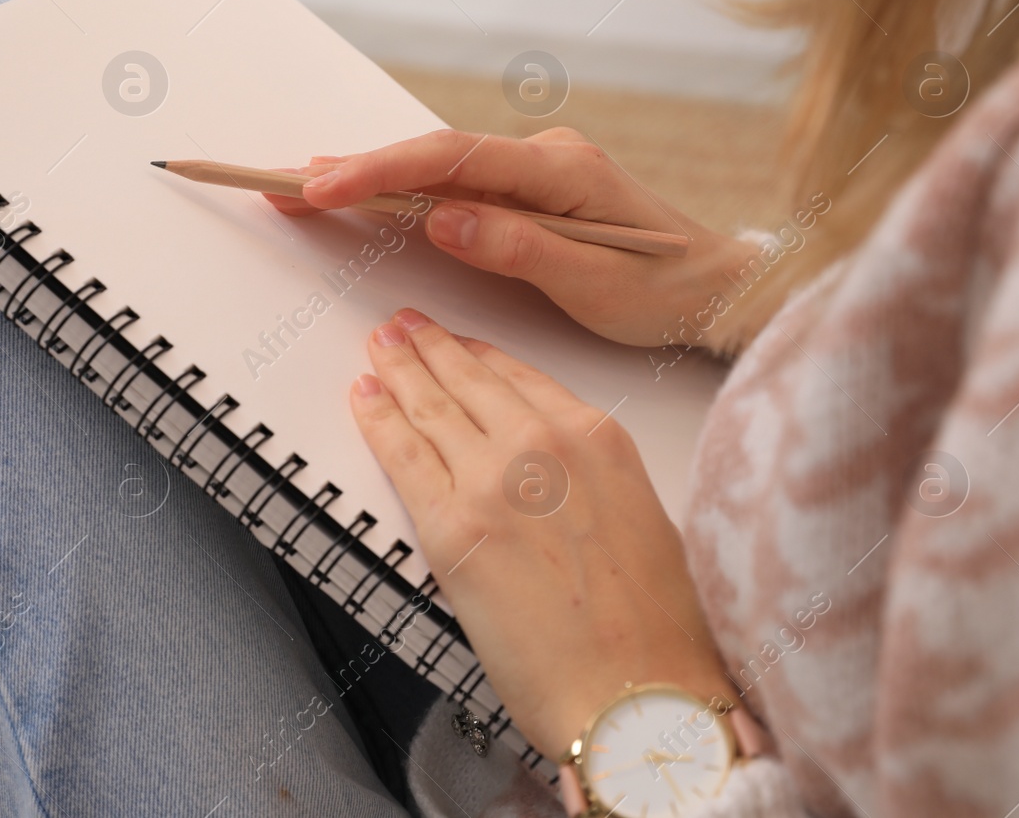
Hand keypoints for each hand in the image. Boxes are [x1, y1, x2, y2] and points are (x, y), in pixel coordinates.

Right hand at [269, 129, 757, 347]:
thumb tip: (440, 220)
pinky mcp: (528, 195)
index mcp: (558, 169)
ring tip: (303, 186)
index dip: (379, 172)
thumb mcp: (594, 281)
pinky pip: (454, 187)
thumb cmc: (666, 289)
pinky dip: (404, 193)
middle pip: (431, 157)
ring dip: (372, 178)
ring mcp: (533, 173)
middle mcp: (542, 157)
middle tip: (282, 181)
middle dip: (355, 169)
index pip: (449, 161)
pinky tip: (367, 196)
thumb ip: (517, 246)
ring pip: (437, 170)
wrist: (717, 289)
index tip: (322, 187)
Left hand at [349, 308, 735, 760]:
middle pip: (468, 380)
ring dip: (396, 370)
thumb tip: (551, 476)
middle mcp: (543, 444)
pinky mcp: (451, 527)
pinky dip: (377, 420)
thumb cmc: (655, 628)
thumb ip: (590, 478)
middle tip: (400, 326)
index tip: (454, 341)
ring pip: (430, 407)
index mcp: (598, 437)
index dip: (476, 354)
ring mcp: (492, 481)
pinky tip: (362, 398)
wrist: (641, 693)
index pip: (519, 375)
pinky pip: (402, 456)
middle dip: (427, 347)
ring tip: (377, 347)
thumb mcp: (640, 517)